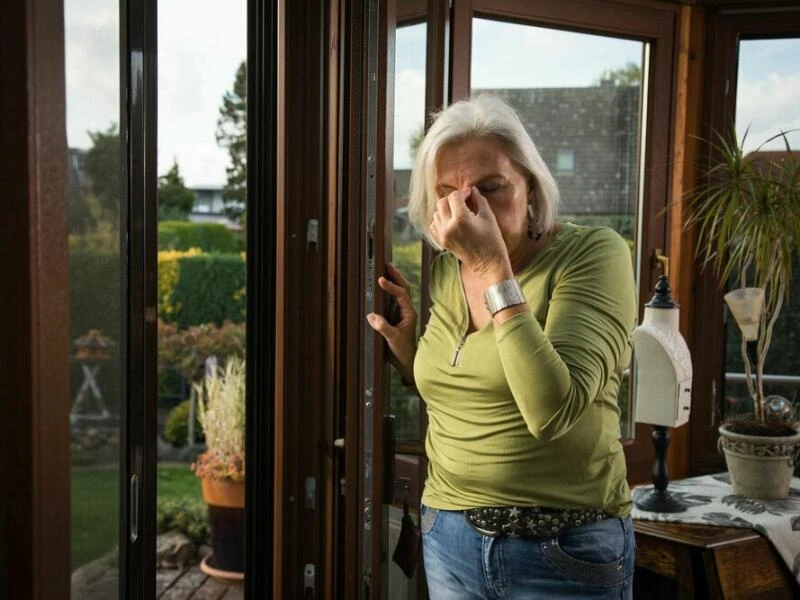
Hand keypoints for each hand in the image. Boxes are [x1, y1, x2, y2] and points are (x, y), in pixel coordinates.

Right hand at [366, 263, 416, 381]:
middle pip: (404, 288)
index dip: (391, 286)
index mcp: (409, 313)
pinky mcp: (396, 317)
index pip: (401, 294)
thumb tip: (372, 316)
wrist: (408, 362)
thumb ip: (383, 328)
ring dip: (393, 280)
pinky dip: (389, 291)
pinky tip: (381, 287)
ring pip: (400, 292)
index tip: (380, 280)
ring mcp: (402, 313)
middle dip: (396, 276)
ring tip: (384, 270)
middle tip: (386, 264)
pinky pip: (393, 300)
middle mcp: (407, 311)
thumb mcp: (393, 340)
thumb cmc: (403, 352)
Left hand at [429, 187, 510, 280]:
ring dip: (446, 208)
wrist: (488, 264)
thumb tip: (472, 189)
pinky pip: (434, 224)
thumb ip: (479, 200)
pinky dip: (440, 219)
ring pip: (436, 212)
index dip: (463, 192)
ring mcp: (443, 235)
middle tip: (464, 201)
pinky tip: (451, 221)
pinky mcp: (442, 242)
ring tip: (459, 211)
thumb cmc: (492, 240)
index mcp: (461, 219)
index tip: (470, 195)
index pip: (454, 196)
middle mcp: (448, 226)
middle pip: (442, 202)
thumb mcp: (488, 217)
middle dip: (453, 198)